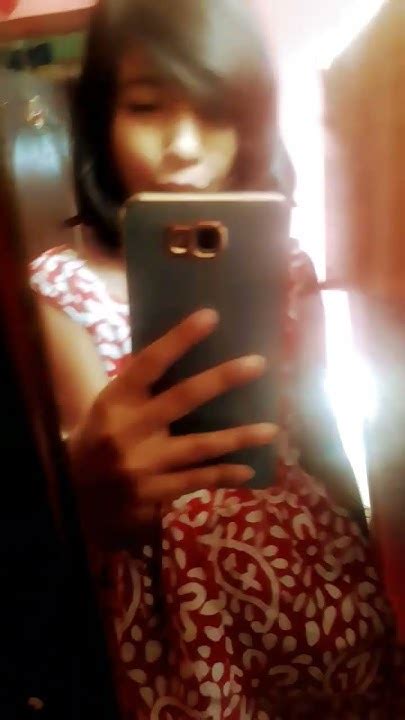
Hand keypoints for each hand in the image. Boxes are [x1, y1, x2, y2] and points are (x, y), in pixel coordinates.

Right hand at [68, 309, 277, 547]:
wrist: (72, 494)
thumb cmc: (99, 438)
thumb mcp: (110, 407)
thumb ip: (142, 389)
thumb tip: (187, 354)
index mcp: (115, 400)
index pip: (148, 363)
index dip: (179, 339)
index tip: (210, 317)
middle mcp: (127, 430)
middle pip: (181, 398)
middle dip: (222, 379)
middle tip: (258, 363)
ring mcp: (141, 464)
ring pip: (199, 446)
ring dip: (239, 437)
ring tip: (272, 429)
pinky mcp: (152, 493)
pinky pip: (196, 480)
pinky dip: (224, 474)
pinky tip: (249, 469)